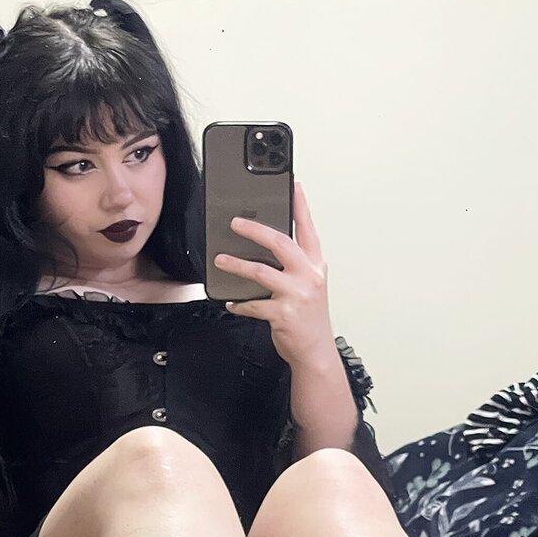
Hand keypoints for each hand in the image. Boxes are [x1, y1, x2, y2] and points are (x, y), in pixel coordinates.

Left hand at [214, 180, 333, 366]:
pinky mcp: (283, 314)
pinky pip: (253, 304)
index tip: (293, 185)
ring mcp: (296, 294)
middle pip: (280, 242)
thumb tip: (265, 248)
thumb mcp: (310, 286)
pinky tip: (232, 301)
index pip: (308, 229)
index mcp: (315, 265)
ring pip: (260, 271)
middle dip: (254, 229)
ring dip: (236, 265)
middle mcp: (308, 276)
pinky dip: (239, 303)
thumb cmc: (310, 319)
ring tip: (221, 260)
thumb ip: (294, 266)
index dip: (300, 205)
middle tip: (235, 223)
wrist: (316, 352)